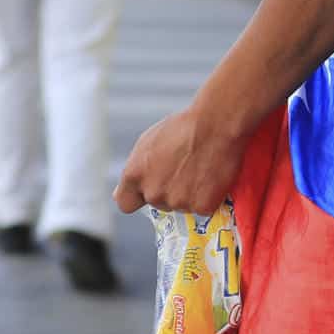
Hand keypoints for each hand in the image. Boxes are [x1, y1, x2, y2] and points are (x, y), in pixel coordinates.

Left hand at [113, 104, 248, 216]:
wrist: (215, 125)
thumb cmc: (182, 127)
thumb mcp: (148, 142)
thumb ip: (135, 169)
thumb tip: (119, 192)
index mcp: (134, 175)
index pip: (125, 203)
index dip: (137, 197)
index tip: (147, 190)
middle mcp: (153, 193)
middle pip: (158, 203)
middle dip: (168, 191)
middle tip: (183, 170)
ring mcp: (177, 202)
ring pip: (181, 206)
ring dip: (188, 194)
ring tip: (199, 169)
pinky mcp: (201, 207)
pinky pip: (203, 208)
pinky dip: (207, 197)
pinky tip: (211, 177)